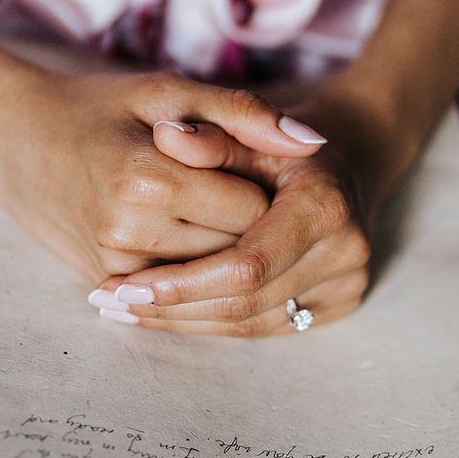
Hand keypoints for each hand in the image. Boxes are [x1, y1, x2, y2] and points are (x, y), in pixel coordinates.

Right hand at [0, 71, 326, 282]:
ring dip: (223, 243)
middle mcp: (129, 232)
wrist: (12, 139)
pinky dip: (193, 261)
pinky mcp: (105, 281)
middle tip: (223, 181)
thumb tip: (316, 142)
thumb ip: (242, 112)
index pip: (254, 208)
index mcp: (149, 178)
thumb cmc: (95, 107)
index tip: (247, 162)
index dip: (263, 185)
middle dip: (247, 219)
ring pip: (213, 274)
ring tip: (196, 201)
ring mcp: (114, 265)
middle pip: (237, 246)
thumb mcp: (166, 91)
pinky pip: (180, 285)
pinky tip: (176, 226)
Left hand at [90, 103, 374, 334]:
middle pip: (245, 302)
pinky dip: (210, 322)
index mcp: (325, 207)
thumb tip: (164, 135)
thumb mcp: (243, 131)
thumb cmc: (279, 145)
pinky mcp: (339, 305)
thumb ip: (209, 138)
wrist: (339, 163)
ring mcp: (347, 284)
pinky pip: (263, 326)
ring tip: (126, 311)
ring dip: (184, 321)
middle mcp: (347, 252)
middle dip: (173, 308)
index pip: (246, 265)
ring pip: (251, 323)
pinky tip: (166, 314)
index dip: (184, 282)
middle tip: (111, 304)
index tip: (126, 286)